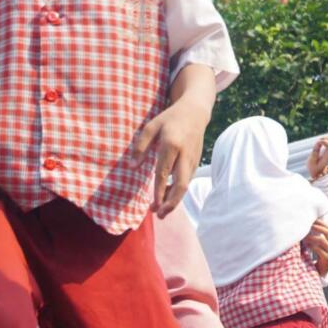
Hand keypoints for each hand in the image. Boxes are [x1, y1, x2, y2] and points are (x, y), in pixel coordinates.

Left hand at [133, 97, 209, 218]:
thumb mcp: (151, 127)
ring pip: (185, 186)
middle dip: (171, 203)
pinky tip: (165, 196)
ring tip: (160, 211)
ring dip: (173, 200)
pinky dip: (176, 191)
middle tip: (159, 215)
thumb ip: (140, 147)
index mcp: (172, 145)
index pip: (164, 173)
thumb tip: (132, 167)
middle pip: (181, 185)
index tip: (153, 206)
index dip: (159, 191)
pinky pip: (186, 181)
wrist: (195, 111)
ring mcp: (192, 160)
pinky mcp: (196, 163)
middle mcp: (184, 155)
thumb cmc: (169, 119)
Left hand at [303, 221, 327, 276]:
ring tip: (303, 237)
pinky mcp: (327, 259)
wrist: (321, 271)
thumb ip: (319, 235)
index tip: (311, 220)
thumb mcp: (321, 244)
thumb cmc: (319, 256)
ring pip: (322, 240)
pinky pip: (318, 249)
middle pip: (327, 232)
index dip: (321, 223)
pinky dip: (310, 246)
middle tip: (307, 226)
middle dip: (316, 227)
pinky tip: (305, 245)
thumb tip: (310, 224)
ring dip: (311, 237)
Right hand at [307, 136, 327, 179]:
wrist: (317, 171)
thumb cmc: (313, 167)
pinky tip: (323, 137)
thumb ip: (315, 151)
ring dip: (327, 137)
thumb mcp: (311, 161)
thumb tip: (319, 142)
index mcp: (327, 158)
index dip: (325, 142)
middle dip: (327, 138)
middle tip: (319, 140)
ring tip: (319, 139)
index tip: (318, 142)